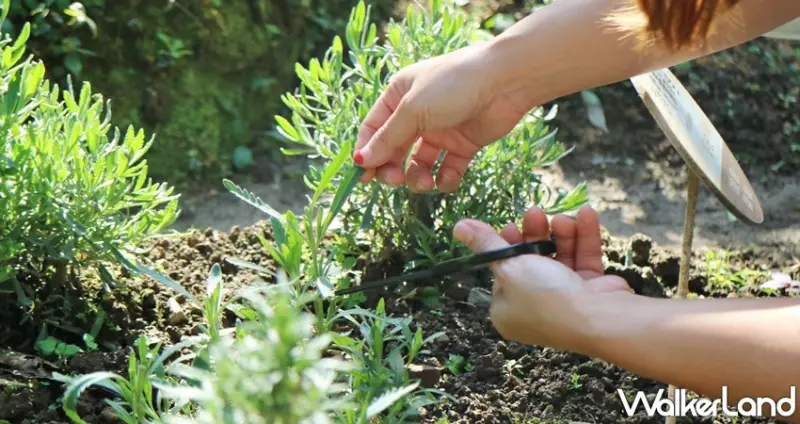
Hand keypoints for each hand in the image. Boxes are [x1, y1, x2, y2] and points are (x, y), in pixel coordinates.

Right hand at [353, 42, 531, 192]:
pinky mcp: (463, 144)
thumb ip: (387, 138)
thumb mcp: (413, 109)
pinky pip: (447, 169)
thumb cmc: (454, 84)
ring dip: (418, 177)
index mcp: (398, 96)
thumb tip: (360, 161)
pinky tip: (448, 178)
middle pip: (394, 150)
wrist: (505, 81)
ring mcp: (440, 130)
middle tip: (396, 181)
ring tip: (426, 182)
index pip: (373, 130)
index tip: (362, 178)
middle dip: (392, 169)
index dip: (367, 154)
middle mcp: (417, 113)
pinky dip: (445, 179)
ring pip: (419, 164)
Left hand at [453, 206, 631, 349]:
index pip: (503, 271)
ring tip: (562, 217)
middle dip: (535, 234)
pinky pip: (584, 258)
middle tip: (536, 213)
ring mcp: (565, 298)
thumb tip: (458, 226)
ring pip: (559, 256)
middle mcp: (534, 306)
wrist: (600, 319)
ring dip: (561, 233)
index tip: (512, 225)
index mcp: (507, 309)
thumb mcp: (509, 267)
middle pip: (531, 261)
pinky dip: (584, 237)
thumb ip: (487, 244)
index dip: (507, 245)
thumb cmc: (546, 297)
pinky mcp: (591, 289)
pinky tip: (587, 214)